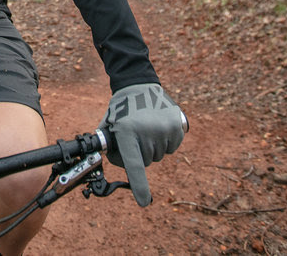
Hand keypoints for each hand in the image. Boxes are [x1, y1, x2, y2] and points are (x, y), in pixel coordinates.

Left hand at [100, 83, 187, 205]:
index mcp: (127, 132)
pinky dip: (165, 142)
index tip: (143, 202)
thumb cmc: (120, 109)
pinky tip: (158, 127)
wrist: (138, 84)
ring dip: (153, 147)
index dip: (139, 185)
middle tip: (135, 136)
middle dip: (140, 154)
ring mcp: (164, 128)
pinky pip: (172, 147)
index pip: (134, 164)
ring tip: (146, 128)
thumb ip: (110, 148)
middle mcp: (147, 130)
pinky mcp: (177, 125)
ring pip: (159, 155)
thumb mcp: (109, 126)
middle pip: (146, 161)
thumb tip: (113, 166)